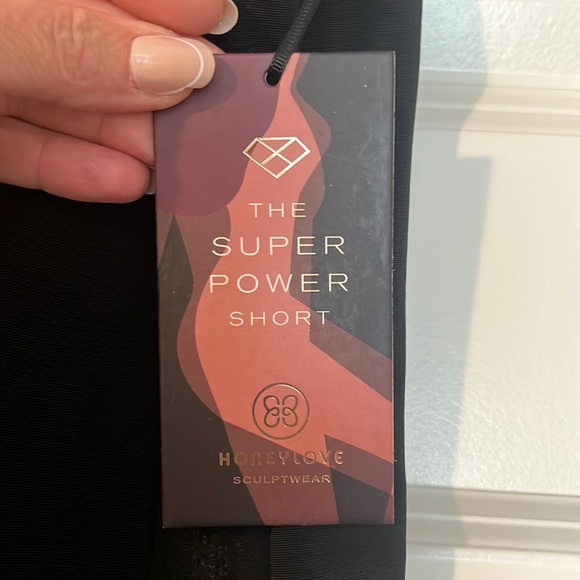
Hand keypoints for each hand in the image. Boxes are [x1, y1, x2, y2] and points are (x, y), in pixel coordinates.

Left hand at [0, 0, 237, 201]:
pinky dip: (75, 170)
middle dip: (156, 87)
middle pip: (97, 52)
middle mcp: (9, 31)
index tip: (213, 26)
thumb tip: (176, 64)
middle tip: (206, 118)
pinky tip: (122, 181)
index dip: (165, 5)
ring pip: (69, 107)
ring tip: (172, 162)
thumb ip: (74, 44)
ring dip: (127, 140)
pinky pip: (28, 149)